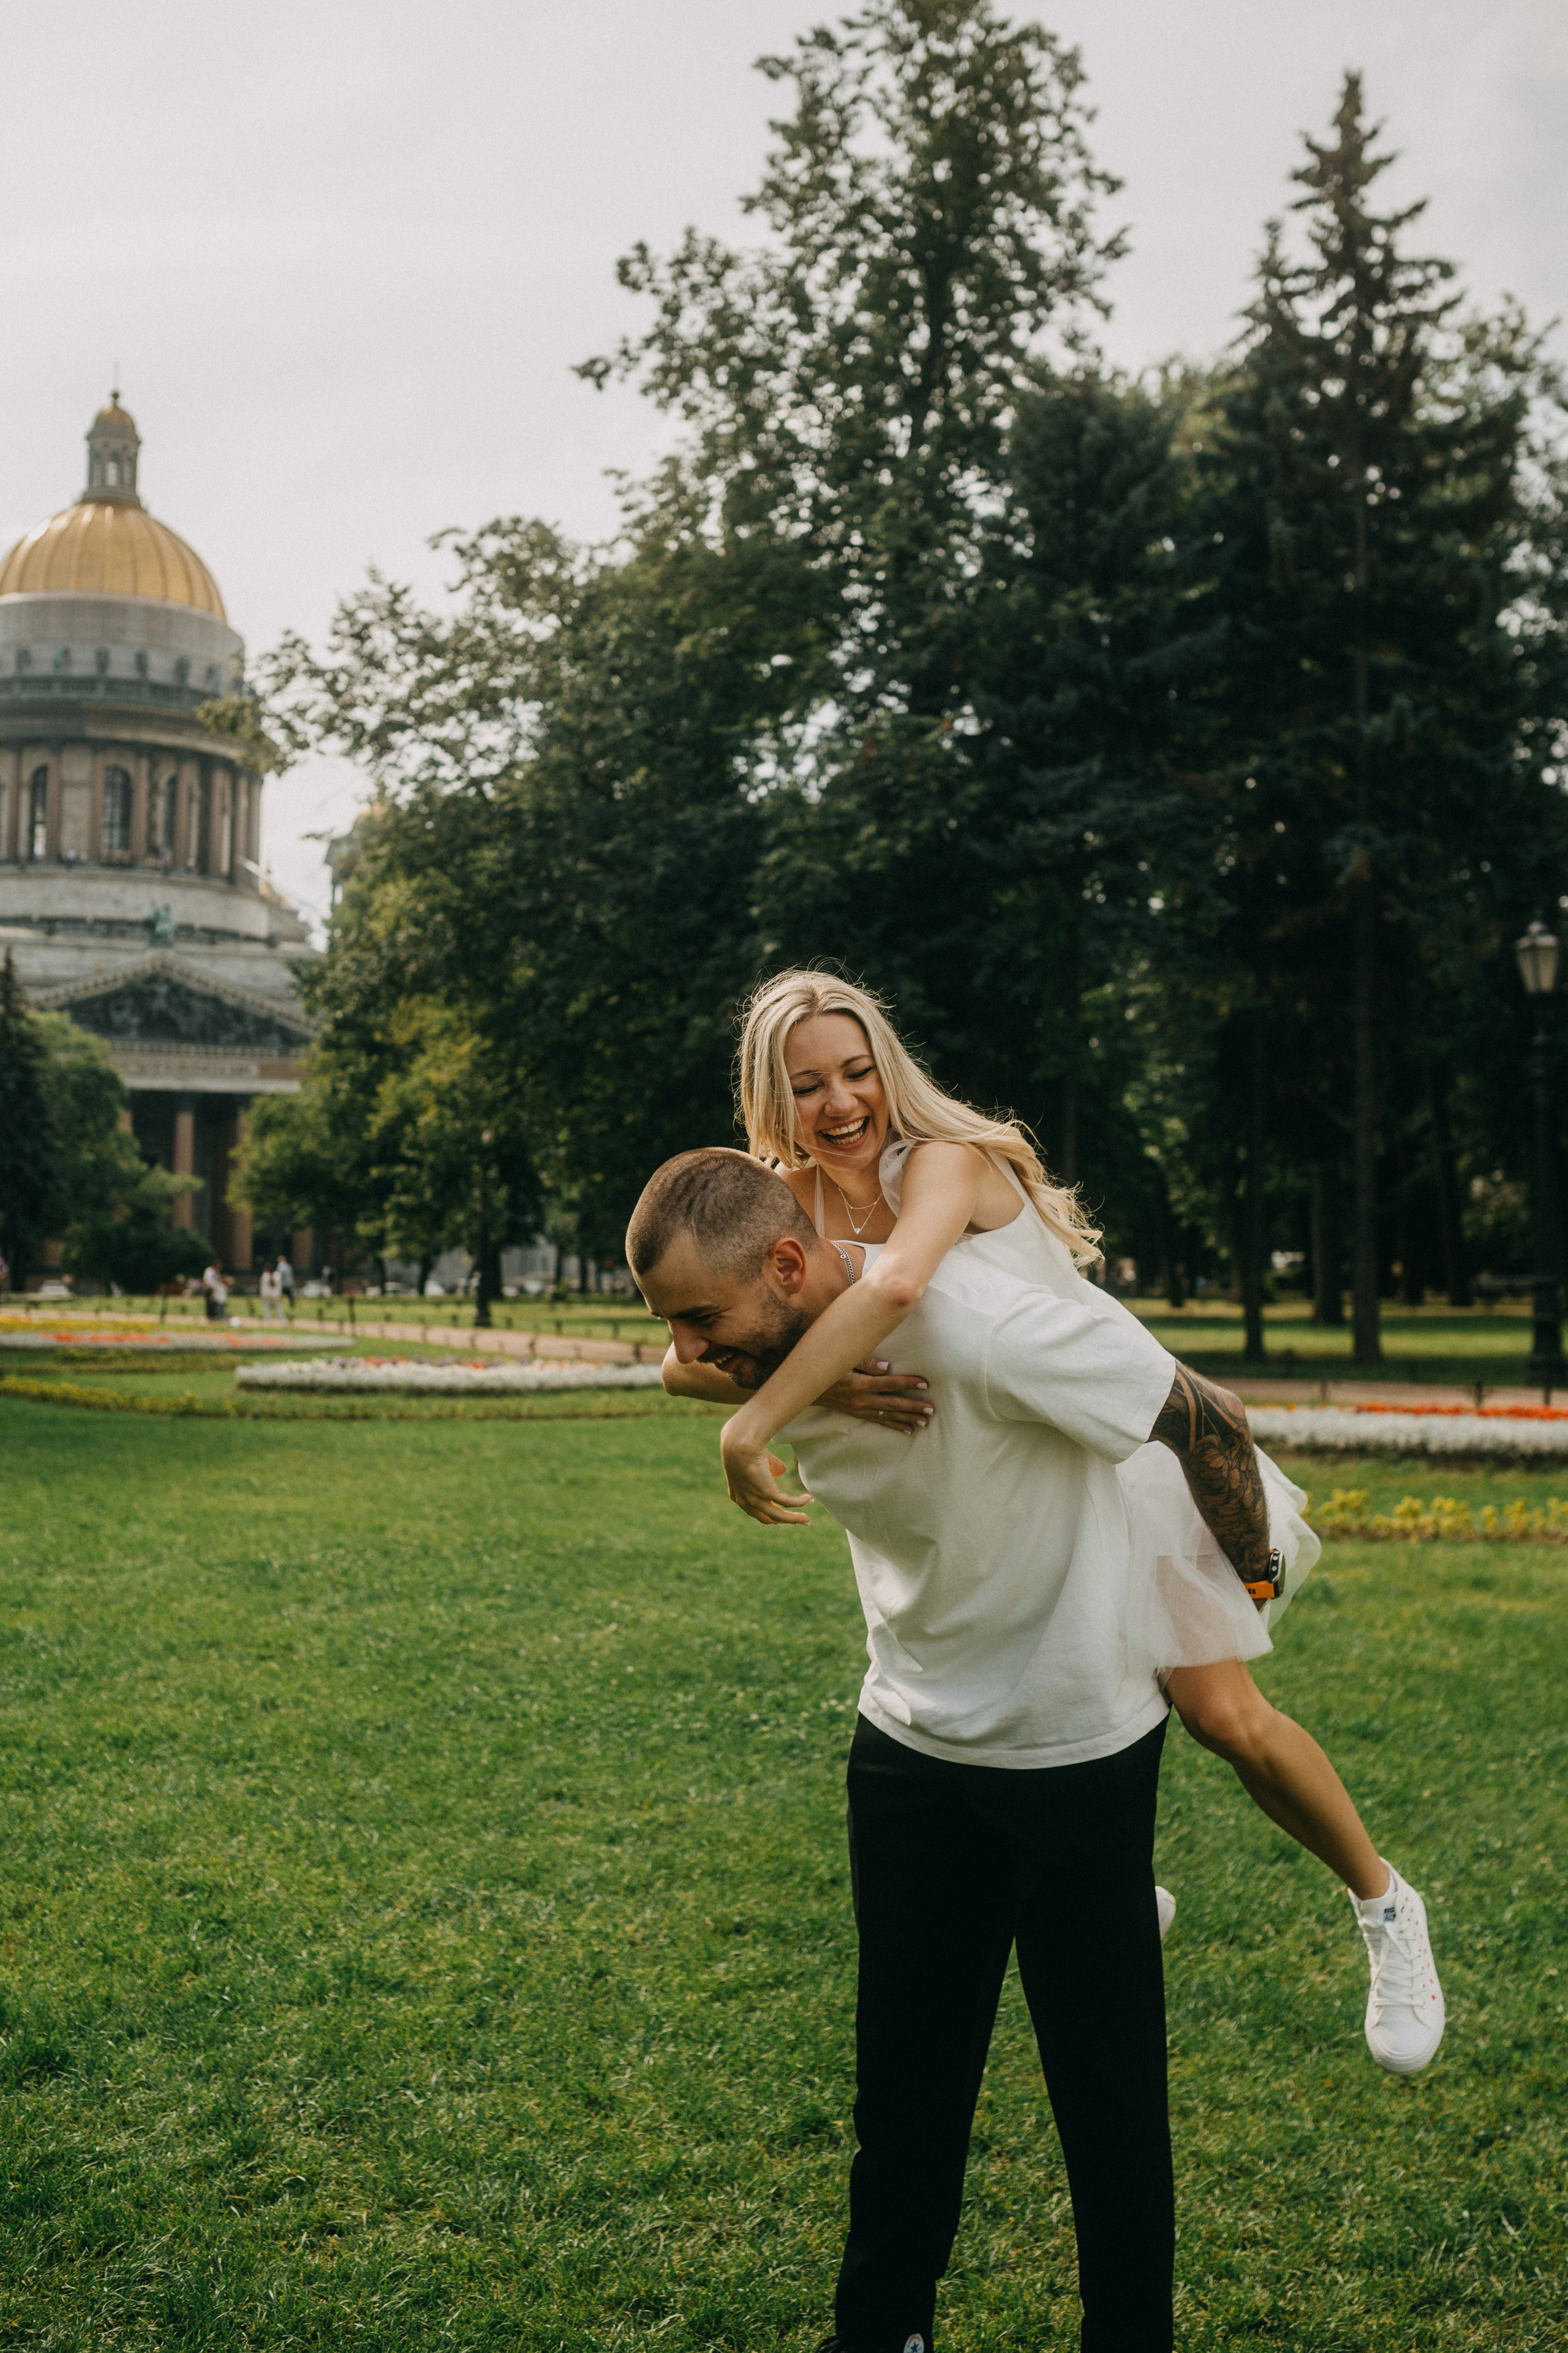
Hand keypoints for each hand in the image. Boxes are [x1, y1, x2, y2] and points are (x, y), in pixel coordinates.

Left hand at [719, 1419, 814, 1525]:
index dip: (769, 1514)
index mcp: (737, 1495)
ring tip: (807, 1520)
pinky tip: (808, 1499)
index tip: (782, 1514)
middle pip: (768, 1517)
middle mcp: (745, 1501)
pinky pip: (788, 1502)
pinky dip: (800, 1502)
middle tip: (798, 1521)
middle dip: (784, 1520)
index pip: (755, 1511)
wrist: (738, 1442)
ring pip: (779, 1516)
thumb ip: (768, 1467)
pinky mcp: (767, 1492)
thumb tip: (781, 1471)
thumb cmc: (742, 1446)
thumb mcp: (754, 1460)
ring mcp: (755, 1499)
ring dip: (794, 1519)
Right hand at [818, 1359, 933, 1433]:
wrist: (809, 1388)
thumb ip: (866, 1362)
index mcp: (860, 1384)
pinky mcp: (859, 1414)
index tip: (925, 1383)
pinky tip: (909, 1430)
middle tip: (931, 1409)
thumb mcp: (843, 1361)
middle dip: (913, 1406)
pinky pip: (880, 1421)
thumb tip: (887, 1367)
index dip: (908, 1383)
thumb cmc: (828, 1369)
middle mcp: (862, 1400)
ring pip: (889, 1415)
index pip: (889, 1383)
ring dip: (908, 1418)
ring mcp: (861, 1409)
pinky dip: (895, 1425)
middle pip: (893, 1403)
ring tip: (925, 1422)